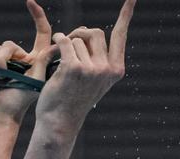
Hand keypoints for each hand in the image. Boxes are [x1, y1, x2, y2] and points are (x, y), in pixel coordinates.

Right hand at [0, 0, 54, 124]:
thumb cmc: (16, 103)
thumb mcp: (35, 82)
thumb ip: (43, 61)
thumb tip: (56, 45)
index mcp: (35, 59)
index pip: (41, 32)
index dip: (37, 15)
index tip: (30, 1)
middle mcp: (21, 58)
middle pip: (9, 43)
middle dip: (1, 60)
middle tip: (2, 78)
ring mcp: (5, 63)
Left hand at [35, 0, 133, 135]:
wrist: (59, 122)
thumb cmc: (72, 101)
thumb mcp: (92, 81)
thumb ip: (97, 59)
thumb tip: (88, 30)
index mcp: (115, 70)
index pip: (120, 35)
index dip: (125, 15)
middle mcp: (106, 68)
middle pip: (95, 32)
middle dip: (80, 33)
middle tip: (68, 41)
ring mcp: (91, 69)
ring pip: (77, 39)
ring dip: (65, 43)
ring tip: (58, 58)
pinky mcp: (73, 68)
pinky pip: (65, 42)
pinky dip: (58, 40)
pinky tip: (53, 45)